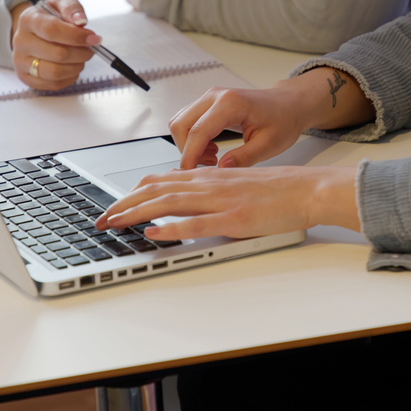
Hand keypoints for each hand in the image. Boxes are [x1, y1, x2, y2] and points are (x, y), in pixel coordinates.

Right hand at [11, 0, 99, 90]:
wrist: (34, 31)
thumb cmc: (51, 17)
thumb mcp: (62, 4)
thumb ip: (72, 8)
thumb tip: (81, 21)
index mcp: (28, 20)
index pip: (52, 30)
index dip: (76, 36)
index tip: (93, 38)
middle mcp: (20, 41)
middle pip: (57, 54)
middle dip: (81, 53)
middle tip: (90, 49)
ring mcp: (21, 61)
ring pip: (55, 72)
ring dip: (76, 66)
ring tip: (81, 58)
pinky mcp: (25, 77)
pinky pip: (54, 84)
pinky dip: (70, 77)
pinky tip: (72, 66)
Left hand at [95, 165, 359, 239]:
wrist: (307, 189)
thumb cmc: (277, 190)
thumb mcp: (237, 184)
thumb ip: (213, 190)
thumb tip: (190, 201)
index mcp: (210, 176)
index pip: (160, 180)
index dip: (133, 192)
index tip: (115, 204)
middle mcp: (209, 184)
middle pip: (156, 190)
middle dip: (124, 204)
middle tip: (102, 218)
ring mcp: (220, 201)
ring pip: (168, 203)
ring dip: (136, 214)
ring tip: (114, 223)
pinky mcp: (234, 219)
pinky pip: (196, 224)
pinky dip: (170, 229)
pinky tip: (153, 233)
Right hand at [170, 86, 311, 169]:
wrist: (289, 105)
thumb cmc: (283, 121)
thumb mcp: (269, 145)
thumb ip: (244, 158)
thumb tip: (220, 169)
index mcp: (231, 104)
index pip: (198, 131)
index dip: (190, 156)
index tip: (189, 174)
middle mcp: (215, 96)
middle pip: (181, 124)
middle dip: (187, 150)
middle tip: (208, 166)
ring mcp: (210, 97)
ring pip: (181, 122)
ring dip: (189, 144)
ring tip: (213, 157)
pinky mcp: (208, 102)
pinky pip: (188, 120)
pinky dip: (193, 138)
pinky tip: (212, 149)